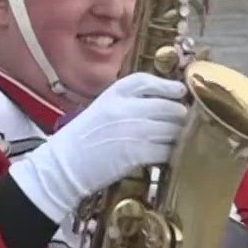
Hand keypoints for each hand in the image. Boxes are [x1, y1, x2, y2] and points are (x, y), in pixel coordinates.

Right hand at [8, 73, 189, 221]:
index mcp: (115, 93)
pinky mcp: (137, 153)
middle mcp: (126, 108)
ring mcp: (133, 130)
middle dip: (180, 115)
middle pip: (169, 107)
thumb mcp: (103, 108)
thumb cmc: (83, 138)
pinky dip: (171, 153)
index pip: (148, 81)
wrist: (64, 165)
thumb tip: (164, 102)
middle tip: (183, 122)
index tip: (179, 92)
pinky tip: (168, 155)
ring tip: (178, 139)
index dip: (169, 86)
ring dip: (179, 135)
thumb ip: (129, 102)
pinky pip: (166, 150)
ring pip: (172, 129)